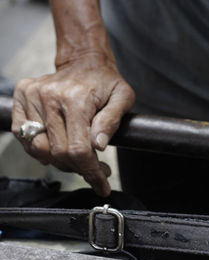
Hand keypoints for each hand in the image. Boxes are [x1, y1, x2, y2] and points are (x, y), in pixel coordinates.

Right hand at [12, 55, 134, 195]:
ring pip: (39, 148)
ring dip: (60, 162)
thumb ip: (113, 120)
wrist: (85, 61)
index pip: (79, 149)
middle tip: (96, 168)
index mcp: (77, 98)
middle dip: (79, 168)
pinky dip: (40, 149)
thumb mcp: (123, 98)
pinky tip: (58, 147)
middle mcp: (50, 96)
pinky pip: (24, 137)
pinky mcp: (22, 97)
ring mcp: (33, 96)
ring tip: (79, 158)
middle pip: (59, 152)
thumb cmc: (106, 82)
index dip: (91, 172)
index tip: (102, 184)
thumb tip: (98, 145)